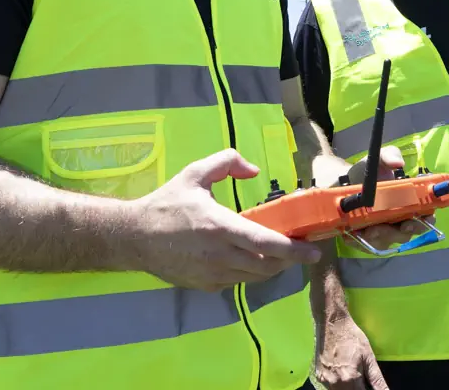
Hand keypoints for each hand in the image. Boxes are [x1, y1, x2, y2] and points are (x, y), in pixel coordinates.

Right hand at [132, 149, 321, 291]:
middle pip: (267, 266)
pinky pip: (237, 281)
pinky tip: (249, 258)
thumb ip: (227, 163)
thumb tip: (254, 171)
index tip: (313, 252)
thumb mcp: (195, 173)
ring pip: (254, 277)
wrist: (135, 237)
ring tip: (278, 253)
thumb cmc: (167, 204)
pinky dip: (250, 272)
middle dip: (288, 260)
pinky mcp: (206, 286)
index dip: (294, 251)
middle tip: (299, 249)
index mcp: (220, 227)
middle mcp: (220, 255)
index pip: (267, 244)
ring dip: (271, 267)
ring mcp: (213, 274)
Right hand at [316, 313, 388, 389]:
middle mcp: (335, 383)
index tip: (368, 385)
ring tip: (352, 372)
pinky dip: (337, 384)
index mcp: (350, 379)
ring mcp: (325, 380)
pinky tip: (341, 371)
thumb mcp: (369, 357)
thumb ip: (377, 379)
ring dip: (348, 388)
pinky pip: (330, 387)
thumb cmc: (352, 337)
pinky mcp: (318, 376)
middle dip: (358, 388)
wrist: (331, 323)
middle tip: (361, 378)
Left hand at [345, 146, 436, 251]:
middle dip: (404, 231)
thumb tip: (398, 163)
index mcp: (409, 203)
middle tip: (399, 226)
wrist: (344, 182)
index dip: (427, 220)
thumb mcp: (379, 158)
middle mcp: (399, 220)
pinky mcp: (365, 238)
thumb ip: (390, 156)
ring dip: (381, 238)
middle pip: (407, 232)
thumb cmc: (369, 171)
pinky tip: (353, 234)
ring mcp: (383, 231)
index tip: (425, 217)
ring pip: (387, 241)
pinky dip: (361, 241)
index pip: (426, 216)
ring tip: (370, 230)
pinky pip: (366, 245)